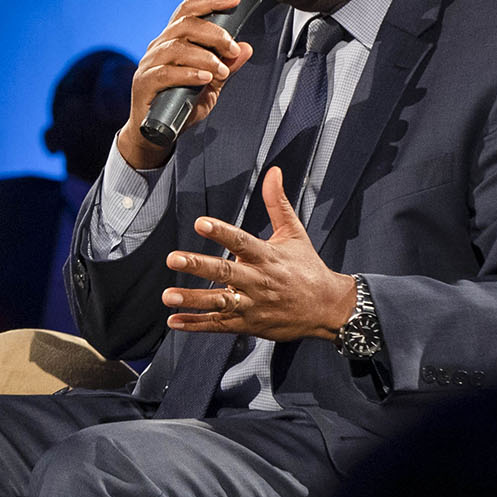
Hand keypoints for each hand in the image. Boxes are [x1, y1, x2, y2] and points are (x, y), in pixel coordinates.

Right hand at [117, 0, 257, 170]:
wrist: (156, 133)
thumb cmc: (181, 105)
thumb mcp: (211, 85)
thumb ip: (226, 66)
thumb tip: (246, 49)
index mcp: (173, 40)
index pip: (188, 10)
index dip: (210, 1)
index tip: (233, 1)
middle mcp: (159, 47)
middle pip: (185, 24)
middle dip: (214, 33)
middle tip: (232, 48)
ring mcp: (149, 64)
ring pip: (176, 47)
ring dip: (205, 57)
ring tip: (221, 71)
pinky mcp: (143, 83)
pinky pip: (166, 72)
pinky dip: (188, 74)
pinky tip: (204, 79)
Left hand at [160, 167, 356, 339]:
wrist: (328, 309)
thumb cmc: (308, 268)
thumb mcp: (295, 233)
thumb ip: (278, 203)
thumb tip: (274, 172)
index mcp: (268, 256)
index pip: (242, 241)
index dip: (221, 232)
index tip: (200, 223)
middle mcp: (259, 281)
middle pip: (225, 273)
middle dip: (198, 266)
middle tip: (173, 259)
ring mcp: (253, 304)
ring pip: (220, 302)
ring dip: (193, 299)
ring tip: (168, 295)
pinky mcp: (249, 324)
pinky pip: (220, 325)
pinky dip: (196, 324)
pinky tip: (174, 321)